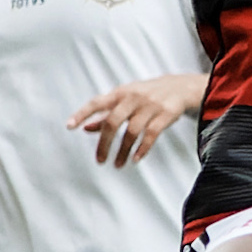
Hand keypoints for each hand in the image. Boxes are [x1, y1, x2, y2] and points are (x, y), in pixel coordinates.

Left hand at [67, 72, 203, 166]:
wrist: (181, 87)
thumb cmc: (147, 94)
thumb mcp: (126, 99)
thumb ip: (106, 113)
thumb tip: (86, 128)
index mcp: (121, 93)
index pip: (97, 102)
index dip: (82, 113)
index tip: (70, 126)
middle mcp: (133, 98)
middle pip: (113, 121)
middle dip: (105, 143)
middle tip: (100, 160)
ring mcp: (150, 106)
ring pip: (132, 131)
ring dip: (123, 151)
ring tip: (117, 164)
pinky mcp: (165, 115)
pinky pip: (151, 135)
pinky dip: (142, 149)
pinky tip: (135, 159)